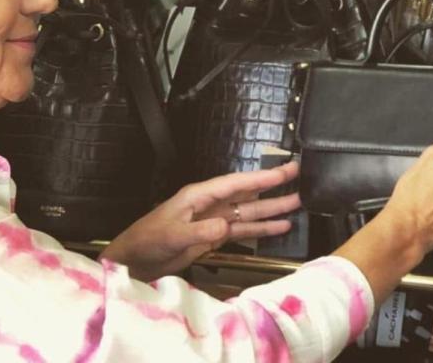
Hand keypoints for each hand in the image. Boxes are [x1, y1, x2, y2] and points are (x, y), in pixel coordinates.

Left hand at [100, 162, 300, 281]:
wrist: (134, 262)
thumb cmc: (148, 242)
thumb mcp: (172, 235)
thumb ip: (200, 231)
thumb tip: (226, 226)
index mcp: (199, 196)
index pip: (235, 184)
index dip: (261, 177)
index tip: (284, 171)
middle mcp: (210, 204)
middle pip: (246, 193)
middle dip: (272, 185)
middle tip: (299, 176)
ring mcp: (214, 221)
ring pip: (248, 212)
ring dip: (272, 209)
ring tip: (298, 203)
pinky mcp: (214, 238)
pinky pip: (242, 231)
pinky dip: (261, 230)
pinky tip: (280, 228)